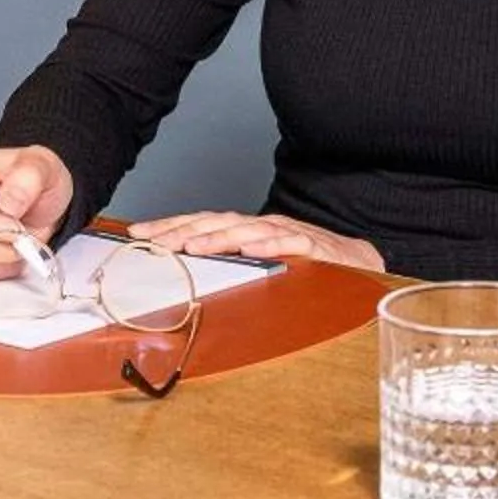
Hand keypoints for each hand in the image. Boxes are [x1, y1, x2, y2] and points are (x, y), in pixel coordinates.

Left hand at [126, 211, 385, 269]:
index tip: (137, 234)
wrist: (359, 263)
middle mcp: (263, 226)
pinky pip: (287, 243)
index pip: (202, 224)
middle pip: (216, 222)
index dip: (170, 227)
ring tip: (189, 246)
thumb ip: (232, 265)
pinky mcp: (313, 246)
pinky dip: (267, 244)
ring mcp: (287, 232)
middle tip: (150, 238)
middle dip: (180, 229)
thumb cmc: (307, 264)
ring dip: (216, 237)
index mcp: (248, 230)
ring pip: (246, 231)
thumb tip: (186, 275)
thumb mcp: (262, 264)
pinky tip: (248, 249)